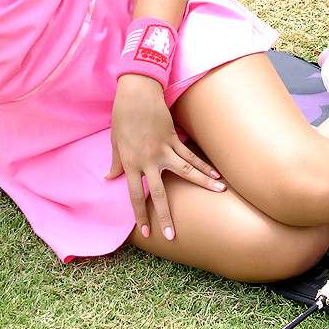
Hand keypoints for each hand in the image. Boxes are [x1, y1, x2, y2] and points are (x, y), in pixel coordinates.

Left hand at [104, 74, 225, 240]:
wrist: (137, 93)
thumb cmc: (122, 117)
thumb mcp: (115, 142)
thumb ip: (116, 163)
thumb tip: (109, 178)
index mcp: (131, 163)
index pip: (135, 195)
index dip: (141, 214)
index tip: (146, 232)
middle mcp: (149, 160)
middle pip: (159, 193)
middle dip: (166, 215)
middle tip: (173, 235)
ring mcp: (164, 149)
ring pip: (186, 172)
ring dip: (203, 184)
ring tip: (220, 193)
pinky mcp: (174, 138)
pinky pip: (191, 155)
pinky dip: (204, 165)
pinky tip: (216, 175)